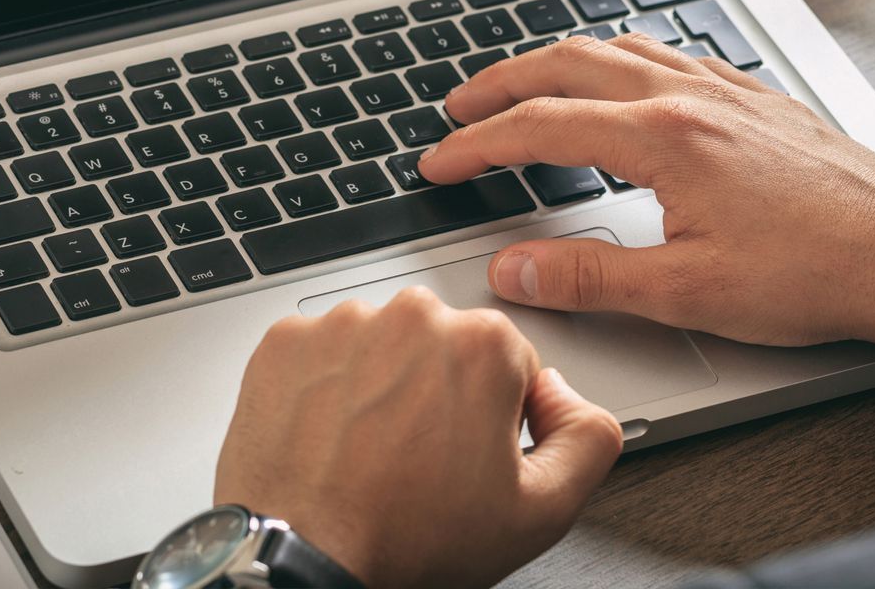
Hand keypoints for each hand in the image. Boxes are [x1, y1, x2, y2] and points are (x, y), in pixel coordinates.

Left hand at [214, 287, 621, 588]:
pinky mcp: (286, 340)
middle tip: (419, 460)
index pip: (510, 364)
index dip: (495, 418)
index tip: (469, 455)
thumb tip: (567, 397)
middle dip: (439, 393)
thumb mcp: (540, 512)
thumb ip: (588, 439)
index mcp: (483, 344)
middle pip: (443, 346)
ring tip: (369, 452)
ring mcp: (343, 323)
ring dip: (381, 386)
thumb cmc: (407, 539)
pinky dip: (326, 386)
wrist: (304, 558)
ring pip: (381, 346)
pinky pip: (322, 352)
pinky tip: (331, 437)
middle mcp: (412, 316)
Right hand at [419, 35, 874, 404]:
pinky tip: (629, 77)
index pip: (540, 127)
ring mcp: (727, 90)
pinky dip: (624, 56)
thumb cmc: (818, 273)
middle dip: (501, 82)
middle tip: (459, 105)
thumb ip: (588, 277)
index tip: (439, 162)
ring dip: (559, 60)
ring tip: (527, 82)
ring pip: (621, 47)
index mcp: (662, 138)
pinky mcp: (758, 100)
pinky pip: (672, 52)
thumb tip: (514, 272)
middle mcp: (690, 97)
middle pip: (568, 63)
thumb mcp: (686, 292)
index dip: (477, 144)